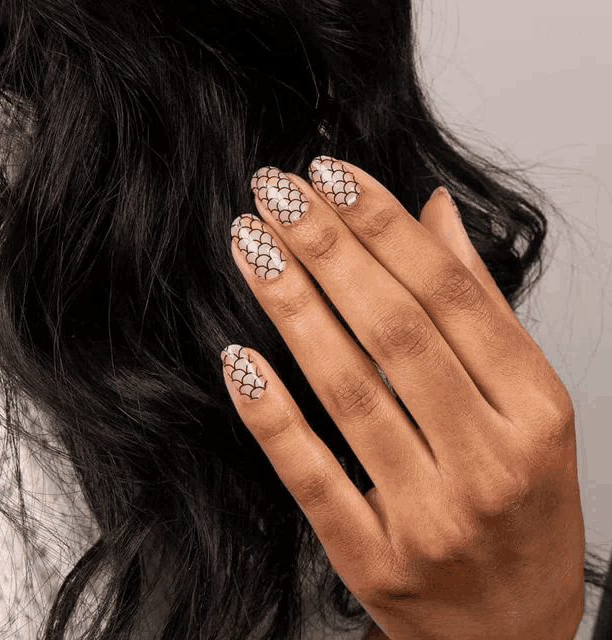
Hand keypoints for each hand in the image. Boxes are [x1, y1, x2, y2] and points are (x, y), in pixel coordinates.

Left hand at [221, 158, 584, 638]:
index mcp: (534, 410)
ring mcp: (432, 518)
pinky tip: (238, 356)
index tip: (330, 174)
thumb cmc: (520, 505)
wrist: (511, 632)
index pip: (449, 293)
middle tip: (276, 191)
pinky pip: (315, 478)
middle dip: (327, 248)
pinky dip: (272, 415)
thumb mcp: (527, 404)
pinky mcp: (378, 562)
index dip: (382, 225)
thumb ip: (478, 307)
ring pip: (349, 392)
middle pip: (395, 330)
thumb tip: (435, 214)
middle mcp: (489, 461)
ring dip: (292, 309)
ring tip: (251, 245)